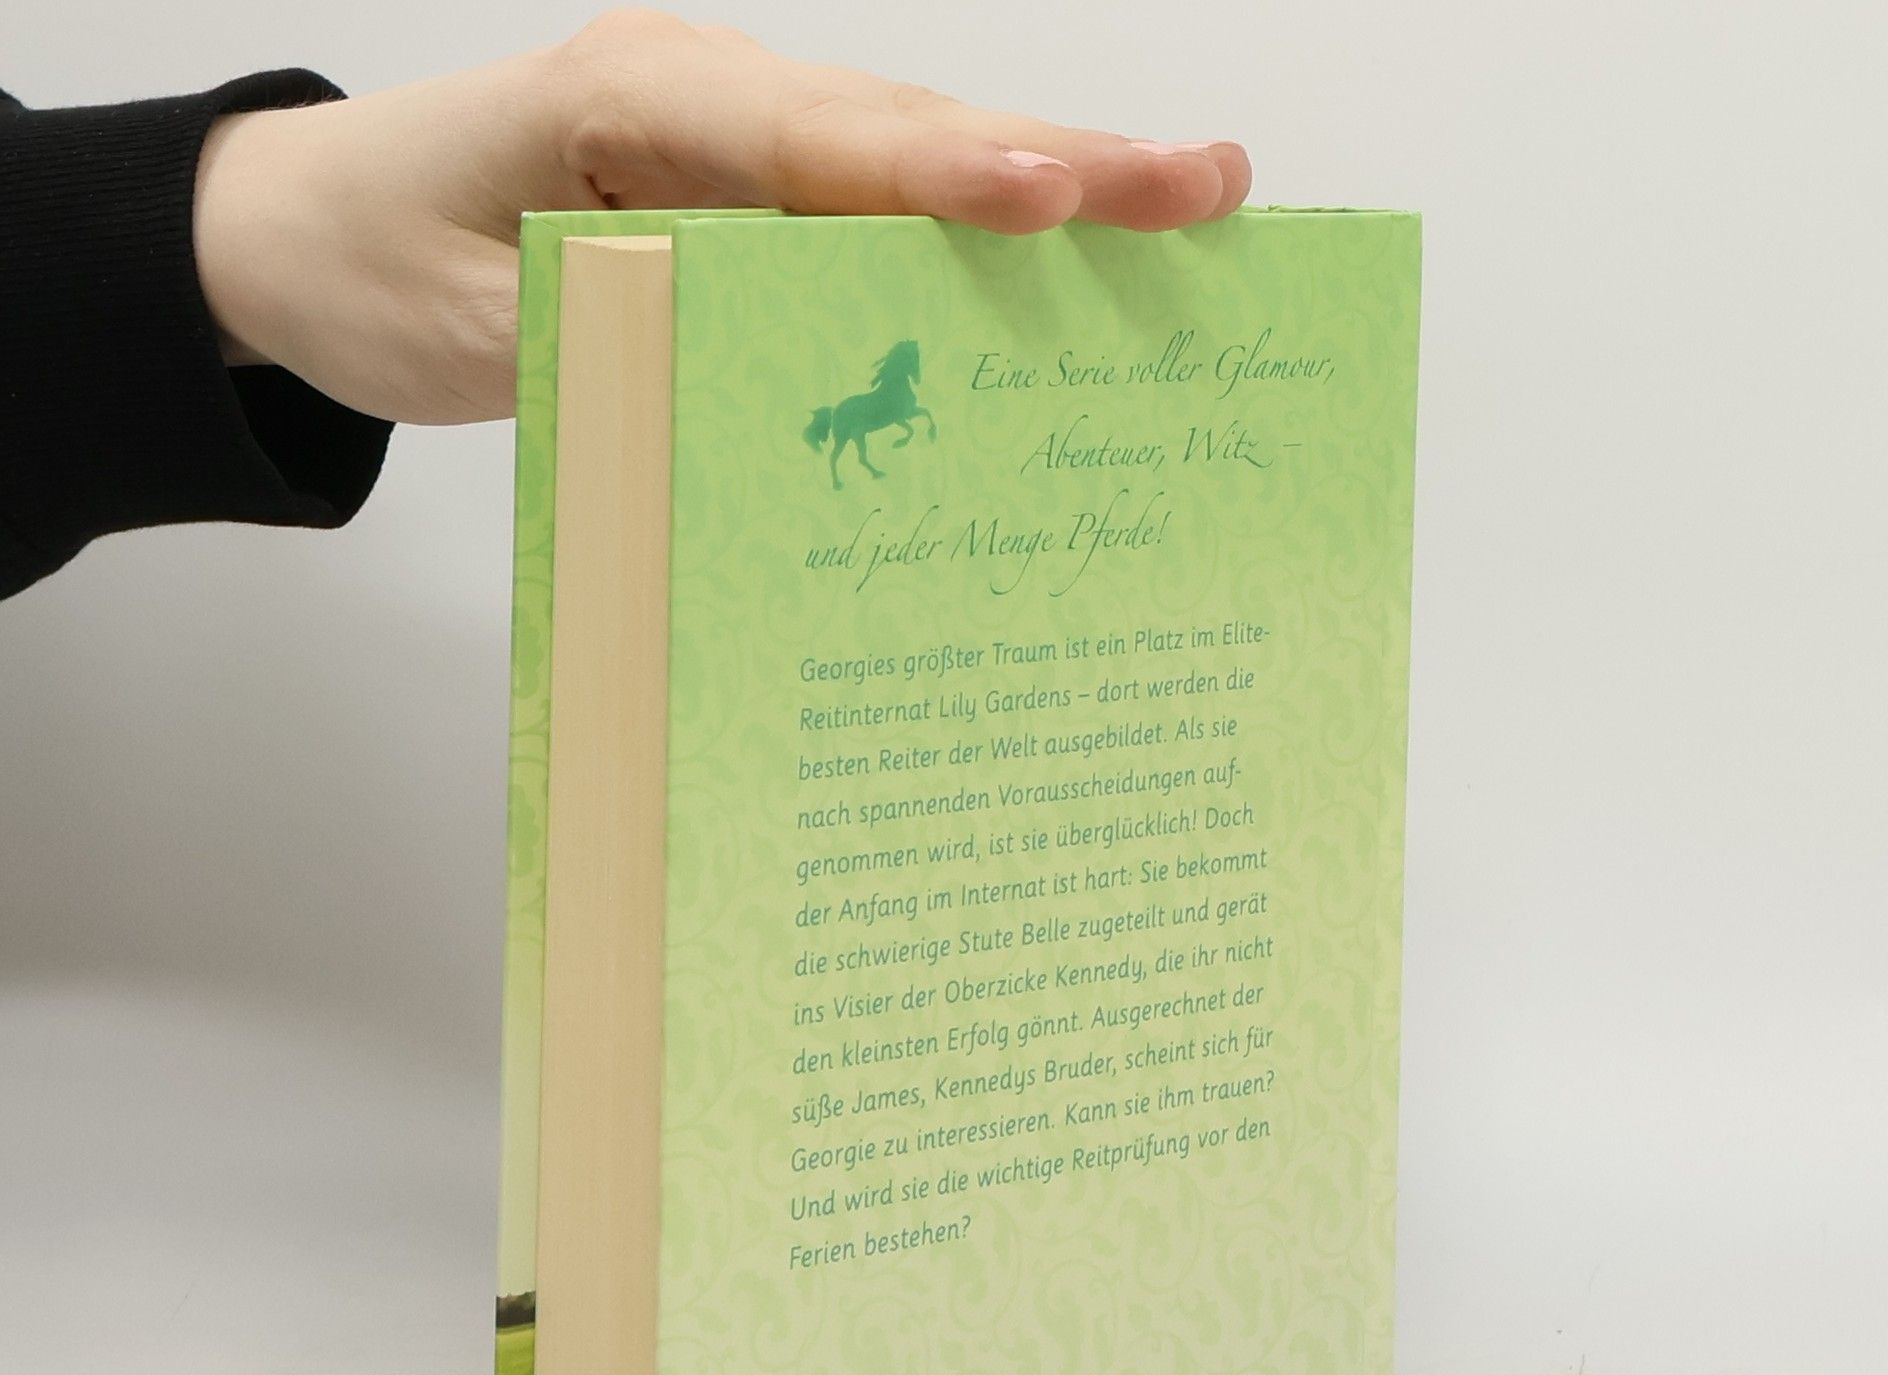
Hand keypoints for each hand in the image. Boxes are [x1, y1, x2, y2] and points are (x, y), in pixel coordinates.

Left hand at [192, 11, 1252, 425]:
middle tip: (1207, 189)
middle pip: (903, 131)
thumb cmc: (382, 264)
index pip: (807, 140)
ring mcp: (737, 146)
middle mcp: (706, 104)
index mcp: (629, 108)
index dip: (937, 172)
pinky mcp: (750, 199)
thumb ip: (623, 339)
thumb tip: (774, 395)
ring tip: (1192, 211)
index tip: (1053, 197)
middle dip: (1060, 163)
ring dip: (1055, 189)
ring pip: (913, 162)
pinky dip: (979, 238)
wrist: (319, 236)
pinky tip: (1075, 262)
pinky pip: (878, 215)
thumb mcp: (479, 324)